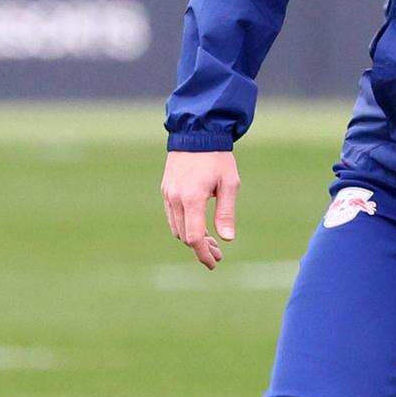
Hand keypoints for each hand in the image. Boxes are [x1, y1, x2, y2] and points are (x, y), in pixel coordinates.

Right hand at [163, 149, 238, 268]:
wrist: (197, 133)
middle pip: (184, 236)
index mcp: (192, 199)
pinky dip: (184, 225)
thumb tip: (227, 239)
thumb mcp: (229, 184)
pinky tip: (199, 226)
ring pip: (177, 228)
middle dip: (201, 248)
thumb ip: (226, 213)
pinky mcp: (166, 190)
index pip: (194, 237)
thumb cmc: (217, 158)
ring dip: (192, 238)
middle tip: (218, 253)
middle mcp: (176, 199)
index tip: (213, 263)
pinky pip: (173, 216)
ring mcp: (168, 194)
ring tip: (211, 242)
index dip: (203, 254)